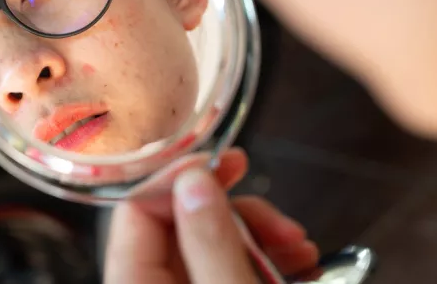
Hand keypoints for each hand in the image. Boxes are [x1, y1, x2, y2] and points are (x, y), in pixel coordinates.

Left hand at [104, 148, 318, 283]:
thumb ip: (209, 242)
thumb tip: (195, 179)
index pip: (137, 210)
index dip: (179, 179)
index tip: (223, 163)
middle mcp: (158, 282)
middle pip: (183, 219)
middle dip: (235, 207)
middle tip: (269, 205)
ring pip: (216, 238)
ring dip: (263, 232)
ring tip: (299, 245)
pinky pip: (235, 259)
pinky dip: (269, 253)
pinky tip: (299, 259)